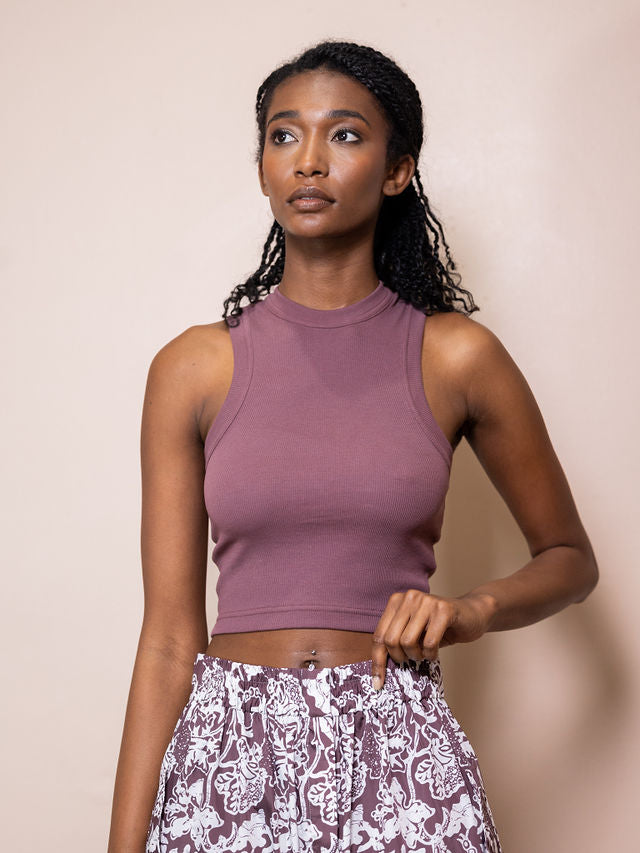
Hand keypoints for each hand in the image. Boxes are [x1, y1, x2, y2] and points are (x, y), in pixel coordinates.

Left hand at [371, 589, 495, 690]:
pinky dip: (431, 654)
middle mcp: (409, 597)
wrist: (472, 614)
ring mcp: (426, 601)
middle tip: (413, 659)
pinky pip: (429, 642)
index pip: (379, 635)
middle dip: (400, 658)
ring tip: (425, 653)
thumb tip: (378, 672)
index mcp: (396, 601)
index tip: (377, 683)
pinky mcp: (444, 609)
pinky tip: (435, 652)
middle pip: (391, 640)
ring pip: (408, 642)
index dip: (377, 661)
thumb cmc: (439, 627)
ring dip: (417, 656)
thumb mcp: (413, 632)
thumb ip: (396, 641)